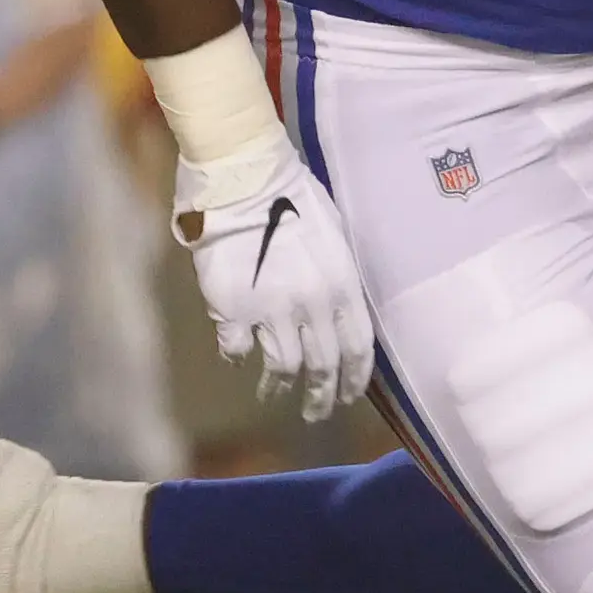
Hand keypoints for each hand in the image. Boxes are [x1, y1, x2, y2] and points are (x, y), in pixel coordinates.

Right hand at [174, 134, 375, 420]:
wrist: (245, 179)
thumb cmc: (294, 198)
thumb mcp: (335, 237)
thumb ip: (338, 279)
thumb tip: (338, 311)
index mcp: (343, 285)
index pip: (358, 347)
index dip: (355, 378)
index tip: (349, 395)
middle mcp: (313, 304)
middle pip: (323, 366)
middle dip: (320, 396)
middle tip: (315, 413)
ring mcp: (273, 310)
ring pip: (282, 367)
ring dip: (279, 388)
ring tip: (273, 395)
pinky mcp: (233, 310)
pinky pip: (237, 349)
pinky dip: (238, 358)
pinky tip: (237, 357)